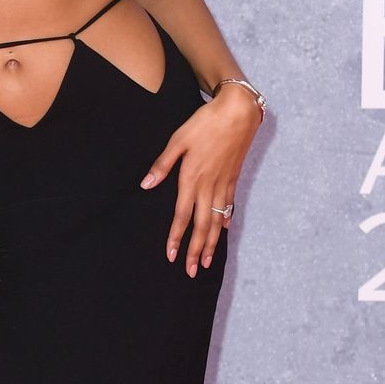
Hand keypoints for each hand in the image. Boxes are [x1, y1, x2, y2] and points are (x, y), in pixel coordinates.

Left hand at [139, 86, 261, 275]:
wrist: (238, 111)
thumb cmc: (205, 123)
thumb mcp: (178, 140)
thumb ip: (162, 165)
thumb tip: (145, 185)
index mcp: (191, 179)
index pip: (182, 216)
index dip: (176, 238)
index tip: (171, 256)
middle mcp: (209, 186)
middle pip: (202, 226)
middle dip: (196, 251)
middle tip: (192, 272)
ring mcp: (223, 184)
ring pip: (217, 221)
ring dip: (212, 243)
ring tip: (208, 262)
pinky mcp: (233, 178)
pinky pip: (228, 206)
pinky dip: (225, 221)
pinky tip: (223, 232)